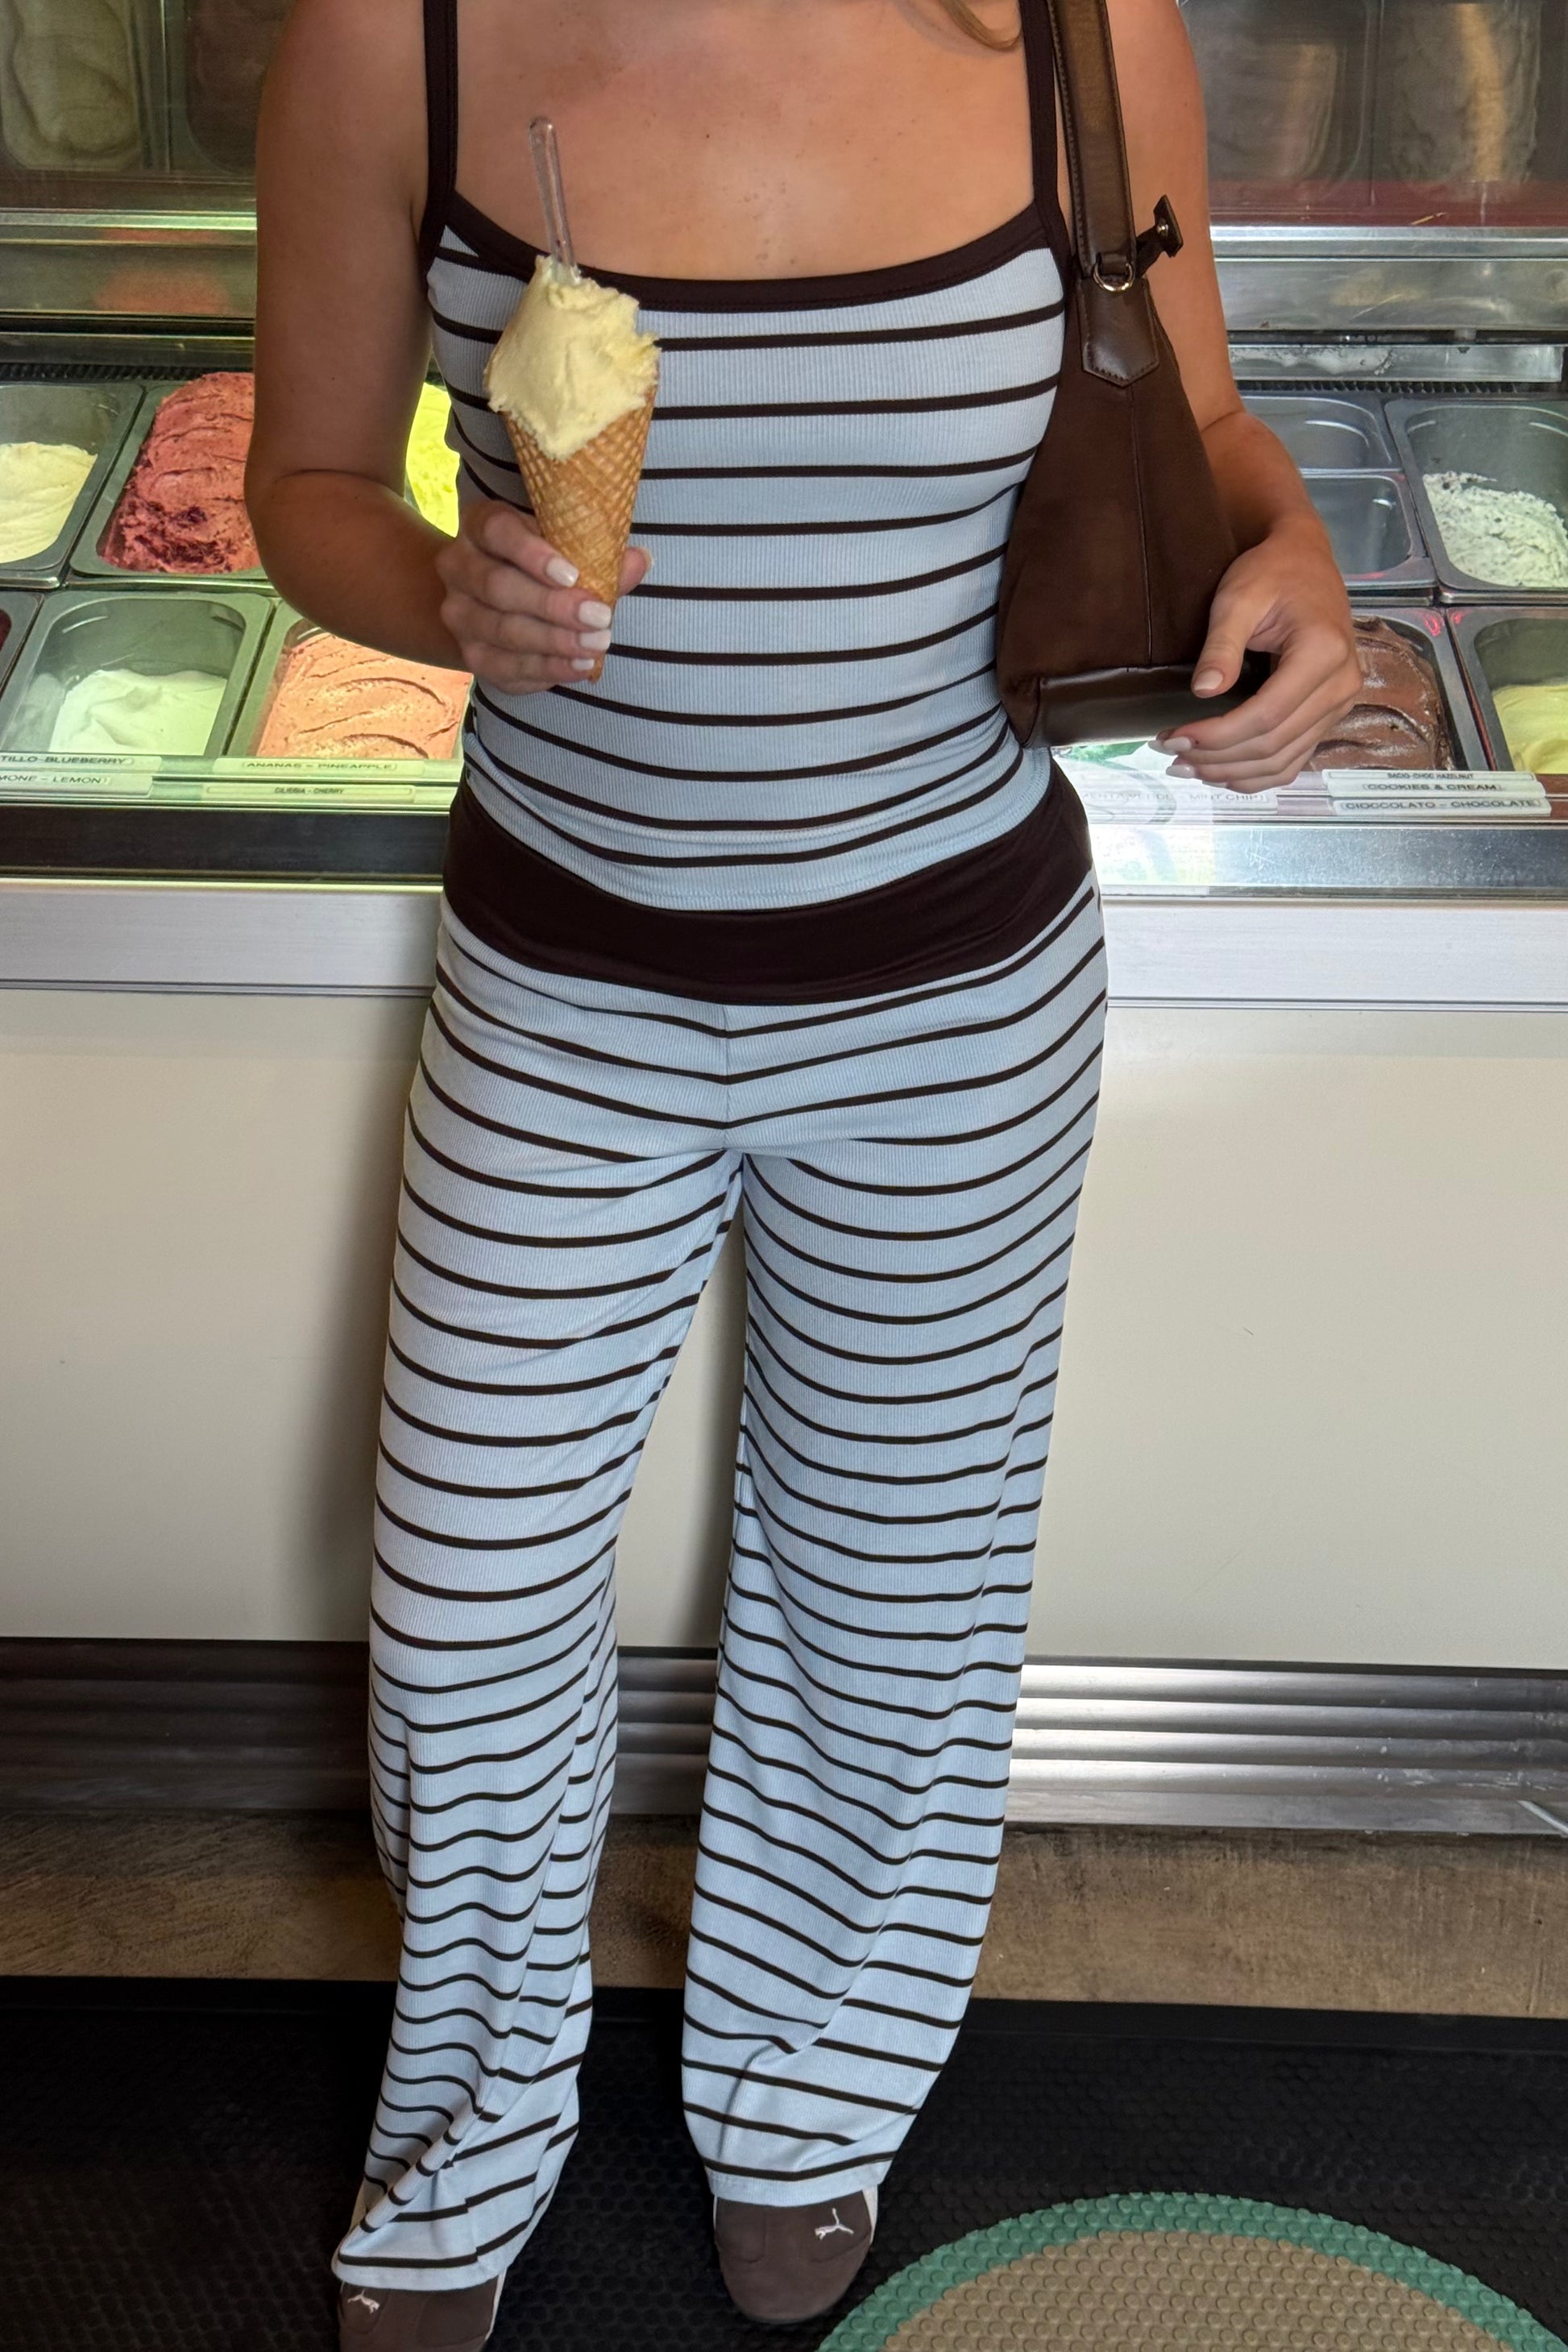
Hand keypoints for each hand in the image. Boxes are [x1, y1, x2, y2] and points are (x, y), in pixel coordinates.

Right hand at [435, 499, 650, 691]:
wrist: (494, 604)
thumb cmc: (539, 566)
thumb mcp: (564, 548)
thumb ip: (598, 556)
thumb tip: (639, 560)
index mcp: (480, 526)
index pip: (498, 532)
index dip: (533, 554)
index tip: (572, 574)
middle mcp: (458, 567)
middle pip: (499, 587)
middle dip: (553, 606)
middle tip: (599, 617)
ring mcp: (459, 615)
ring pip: (503, 631)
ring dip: (555, 641)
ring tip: (596, 645)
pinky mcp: (471, 655)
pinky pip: (507, 668)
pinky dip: (548, 669)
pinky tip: (580, 665)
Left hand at [1154, 515, 1361, 791]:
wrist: (1305, 560)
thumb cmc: (1271, 572)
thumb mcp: (1238, 597)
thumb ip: (1222, 645)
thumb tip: (1203, 692)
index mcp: (1323, 652)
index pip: (1266, 715)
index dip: (1217, 736)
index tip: (1174, 737)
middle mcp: (1340, 684)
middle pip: (1273, 744)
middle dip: (1217, 757)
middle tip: (1170, 754)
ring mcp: (1339, 702)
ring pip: (1283, 761)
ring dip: (1232, 772)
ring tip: (1187, 767)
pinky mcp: (1329, 712)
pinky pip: (1295, 758)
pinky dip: (1257, 774)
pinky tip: (1222, 772)